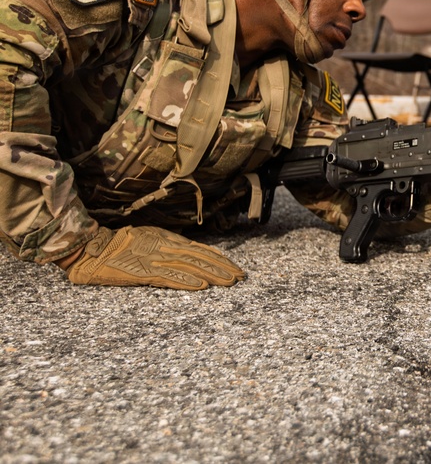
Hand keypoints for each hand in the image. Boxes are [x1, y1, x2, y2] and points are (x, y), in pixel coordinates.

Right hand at [65, 226, 244, 289]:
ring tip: (229, 282)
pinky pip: (168, 277)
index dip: (220, 259)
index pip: (201, 250)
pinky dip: (185, 282)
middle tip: (241, 277)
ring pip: (190, 267)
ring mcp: (156, 259)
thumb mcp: (150, 240)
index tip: (236, 268)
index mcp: (168, 240)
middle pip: (201, 258)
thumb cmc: (120, 246)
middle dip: (223, 268)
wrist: (93, 249)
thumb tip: (193, 255)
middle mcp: (166, 248)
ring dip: (211, 275)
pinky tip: (200, 287)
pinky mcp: (143, 272)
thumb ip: (170, 247)